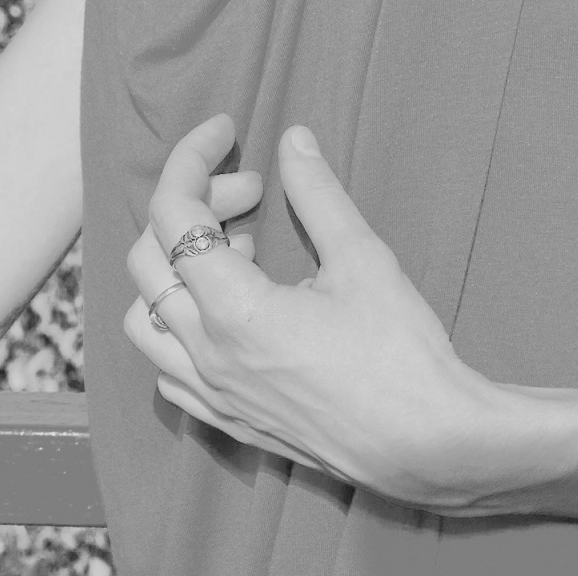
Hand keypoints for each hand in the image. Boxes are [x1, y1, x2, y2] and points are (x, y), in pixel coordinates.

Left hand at [122, 116, 527, 513]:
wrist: (434, 446)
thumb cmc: (403, 355)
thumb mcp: (363, 259)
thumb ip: (317, 195)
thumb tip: (294, 140)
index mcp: (232, 310)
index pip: (173, 212)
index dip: (192, 157)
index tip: (225, 131)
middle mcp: (207, 355)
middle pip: (149, 257)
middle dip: (194, 206)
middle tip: (252, 192)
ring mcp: (213, 395)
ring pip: (144, 320)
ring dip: (174, 271)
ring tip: (237, 254)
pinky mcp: (230, 423)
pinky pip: (168, 372)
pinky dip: (178, 330)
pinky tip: (226, 314)